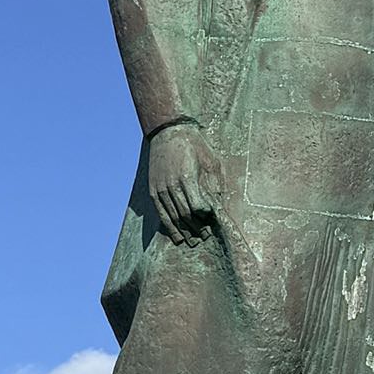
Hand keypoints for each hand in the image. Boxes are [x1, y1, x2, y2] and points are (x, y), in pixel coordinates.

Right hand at [148, 120, 219, 243]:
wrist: (168, 131)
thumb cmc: (194, 144)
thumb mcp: (211, 160)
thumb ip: (215, 183)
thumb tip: (220, 204)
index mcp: (187, 177)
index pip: (197, 207)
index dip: (205, 218)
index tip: (213, 221)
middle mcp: (171, 185)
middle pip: (185, 215)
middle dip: (197, 228)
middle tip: (206, 236)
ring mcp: (161, 189)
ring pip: (173, 217)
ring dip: (184, 231)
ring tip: (194, 241)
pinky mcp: (154, 190)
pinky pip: (161, 214)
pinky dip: (169, 228)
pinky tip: (177, 237)